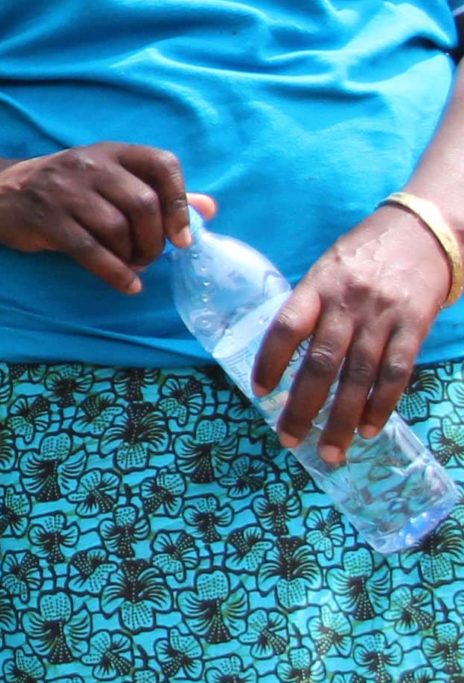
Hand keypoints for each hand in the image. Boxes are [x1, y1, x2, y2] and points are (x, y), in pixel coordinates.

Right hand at [0, 144, 211, 295]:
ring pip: (117, 228)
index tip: (183, 236)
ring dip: (134, 257)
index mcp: (110, 152)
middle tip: (151, 258)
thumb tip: (210, 208)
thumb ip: (157, 193)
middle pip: (142, 203)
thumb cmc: (62, 190)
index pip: (161, 164)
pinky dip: (115, 274)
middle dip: (155, 241)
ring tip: (133, 267)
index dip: (180, 201)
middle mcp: (89, 165)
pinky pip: (90, 250)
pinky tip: (127, 285)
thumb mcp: (107, 181)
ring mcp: (64, 190)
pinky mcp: (45, 219)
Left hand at [256, 205, 450, 465]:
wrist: (423, 231)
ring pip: (358, 377)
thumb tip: (286, 351)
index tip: (258, 392)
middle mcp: (347, 303)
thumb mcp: (327, 267)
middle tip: (288, 440)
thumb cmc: (365, 253)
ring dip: (342, 419)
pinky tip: (369, 430)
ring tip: (330, 451)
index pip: (285, 326)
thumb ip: (310, 305)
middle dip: (303, 406)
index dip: (269, 361)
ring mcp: (382, 317)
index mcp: (317, 285)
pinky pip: (396, 373)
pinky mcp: (414, 328)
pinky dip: (381, 405)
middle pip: (321, 362)